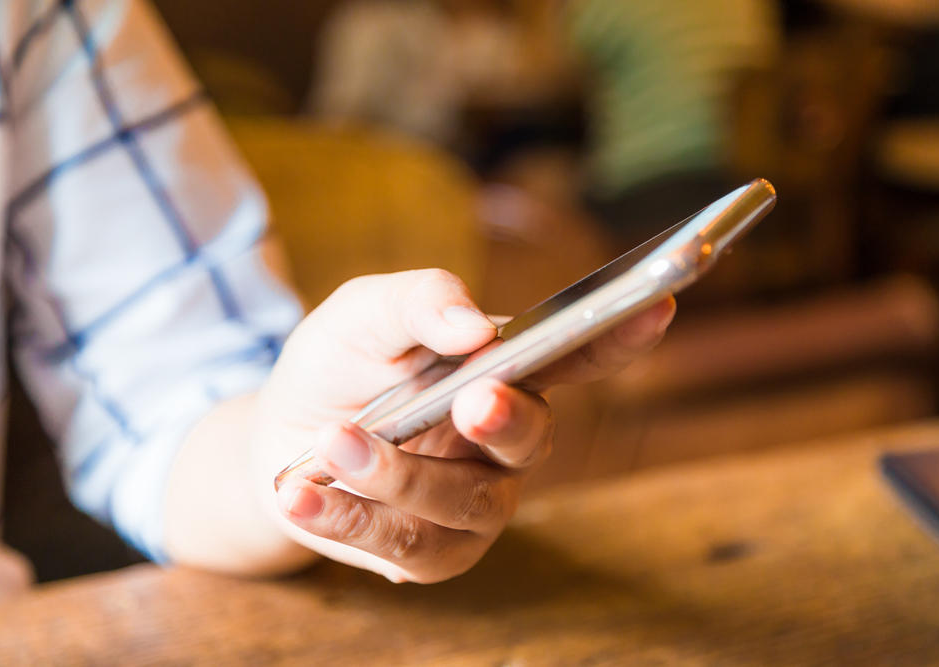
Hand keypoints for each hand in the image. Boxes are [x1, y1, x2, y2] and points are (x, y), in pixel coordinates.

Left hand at [253, 269, 674, 582]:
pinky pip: (405, 546)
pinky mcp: (431, 552)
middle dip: (506, 420)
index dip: (618, 337)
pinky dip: (348, 517)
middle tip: (473, 399)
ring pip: (463, 501)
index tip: (657, 306)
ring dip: (397, 472)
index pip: (572, 355)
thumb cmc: (339, 367)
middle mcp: (503, 442)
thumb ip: (416, 302)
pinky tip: (299, 491)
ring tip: (334, 440)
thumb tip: (475, 323)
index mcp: (502, 371)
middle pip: (531, 437)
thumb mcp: (363, 315)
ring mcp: (474, 503)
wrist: (281, 437)